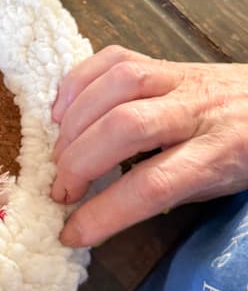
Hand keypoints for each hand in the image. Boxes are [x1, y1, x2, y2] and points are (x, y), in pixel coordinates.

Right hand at [52, 46, 247, 247]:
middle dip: (79, 161)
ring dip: (76, 120)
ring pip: (119, 84)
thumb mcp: (216, 186)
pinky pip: (115, 59)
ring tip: (60, 151)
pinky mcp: (164, 61)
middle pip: (127, 127)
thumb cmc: (245, 155)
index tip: (73, 232)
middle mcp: (198, 111)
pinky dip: (79, 83)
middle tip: (60, 189)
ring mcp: (180, 79)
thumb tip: (99, 208)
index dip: (104, 212)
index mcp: (219, 154)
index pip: (154, 185)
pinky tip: (64, 111)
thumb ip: (165, 190)